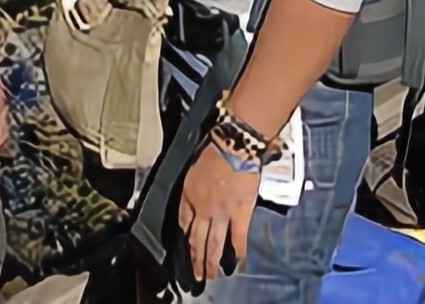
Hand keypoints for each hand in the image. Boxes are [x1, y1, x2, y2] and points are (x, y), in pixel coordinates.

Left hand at [177, 137, 260, 282]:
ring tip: (211, 276)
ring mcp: (221, 214)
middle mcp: (202, 209)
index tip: (186, 248)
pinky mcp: (240, 214)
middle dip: (196, 258)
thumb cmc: (213, 153)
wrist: (233, 149)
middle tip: (196, 275)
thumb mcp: (193, 170)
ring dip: (211, 261)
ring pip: (214, 243)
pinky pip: (238, 237)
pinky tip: (238, 261)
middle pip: (196, 238)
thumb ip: (193, 189)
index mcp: (189, 196)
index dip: (185, 236)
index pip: (183, 221)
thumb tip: (195, 202)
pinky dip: (238, 250)